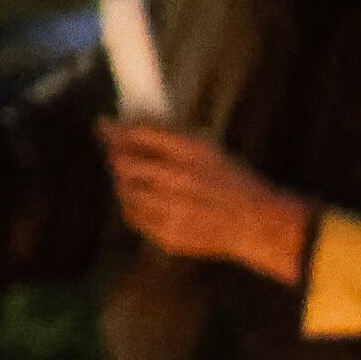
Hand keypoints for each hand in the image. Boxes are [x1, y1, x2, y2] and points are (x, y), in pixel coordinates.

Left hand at [101, 121, 312, 279]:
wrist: (254, 223)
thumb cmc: (231, 181)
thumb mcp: (208, 149)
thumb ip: (170, 137)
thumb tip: (128, 125)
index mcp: (192, 151)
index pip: (139, 134)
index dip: (117, 128)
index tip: (105, 125)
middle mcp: (180, 180)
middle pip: (126, 162)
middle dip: (115, 154)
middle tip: (115, 151)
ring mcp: (173, 210)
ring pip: (125, 190)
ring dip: (124, 180)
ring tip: (133, 176)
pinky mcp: (168, 234)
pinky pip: (133, 215)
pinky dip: (133, 205)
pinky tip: (145, 200)